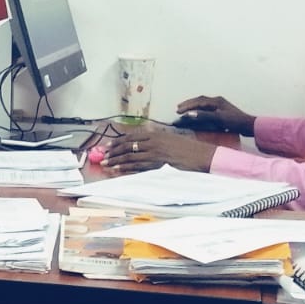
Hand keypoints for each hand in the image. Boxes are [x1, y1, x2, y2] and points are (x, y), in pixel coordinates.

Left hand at [102, 126, 217, 174]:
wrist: (201, 155)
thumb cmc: (188, 148)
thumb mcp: (170, 138)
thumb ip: (157, 140)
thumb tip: (144, 143)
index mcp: (155, 133)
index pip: (131, 137)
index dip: (118, 142)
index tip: (108, 146)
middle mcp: (153, 141)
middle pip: (128, 146)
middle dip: (113, 152)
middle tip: (103, 157)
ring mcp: (154, 153)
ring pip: (130, 156)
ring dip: (116, 160)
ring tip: (106, 164)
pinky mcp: (157, 164)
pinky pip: (138, 166)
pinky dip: (127, 167)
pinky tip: (118, 170)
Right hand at [173, 95, 255, 135]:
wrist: (249, 126)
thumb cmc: (235, 122)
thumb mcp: (218, 119)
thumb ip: (204, 116)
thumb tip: (189, 114)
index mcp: (216, 101)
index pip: (198, 101)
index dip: (187, 105)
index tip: (178, 110)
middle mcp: (218, 101)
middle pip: (200, 100)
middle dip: (188, 103)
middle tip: (178, 108)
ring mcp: (220, 105)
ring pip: (203, 103)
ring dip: (193, 106)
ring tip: (185, 110)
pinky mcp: (222, 111)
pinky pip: (207, 107)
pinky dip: (199, 109)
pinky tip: (197, 113)